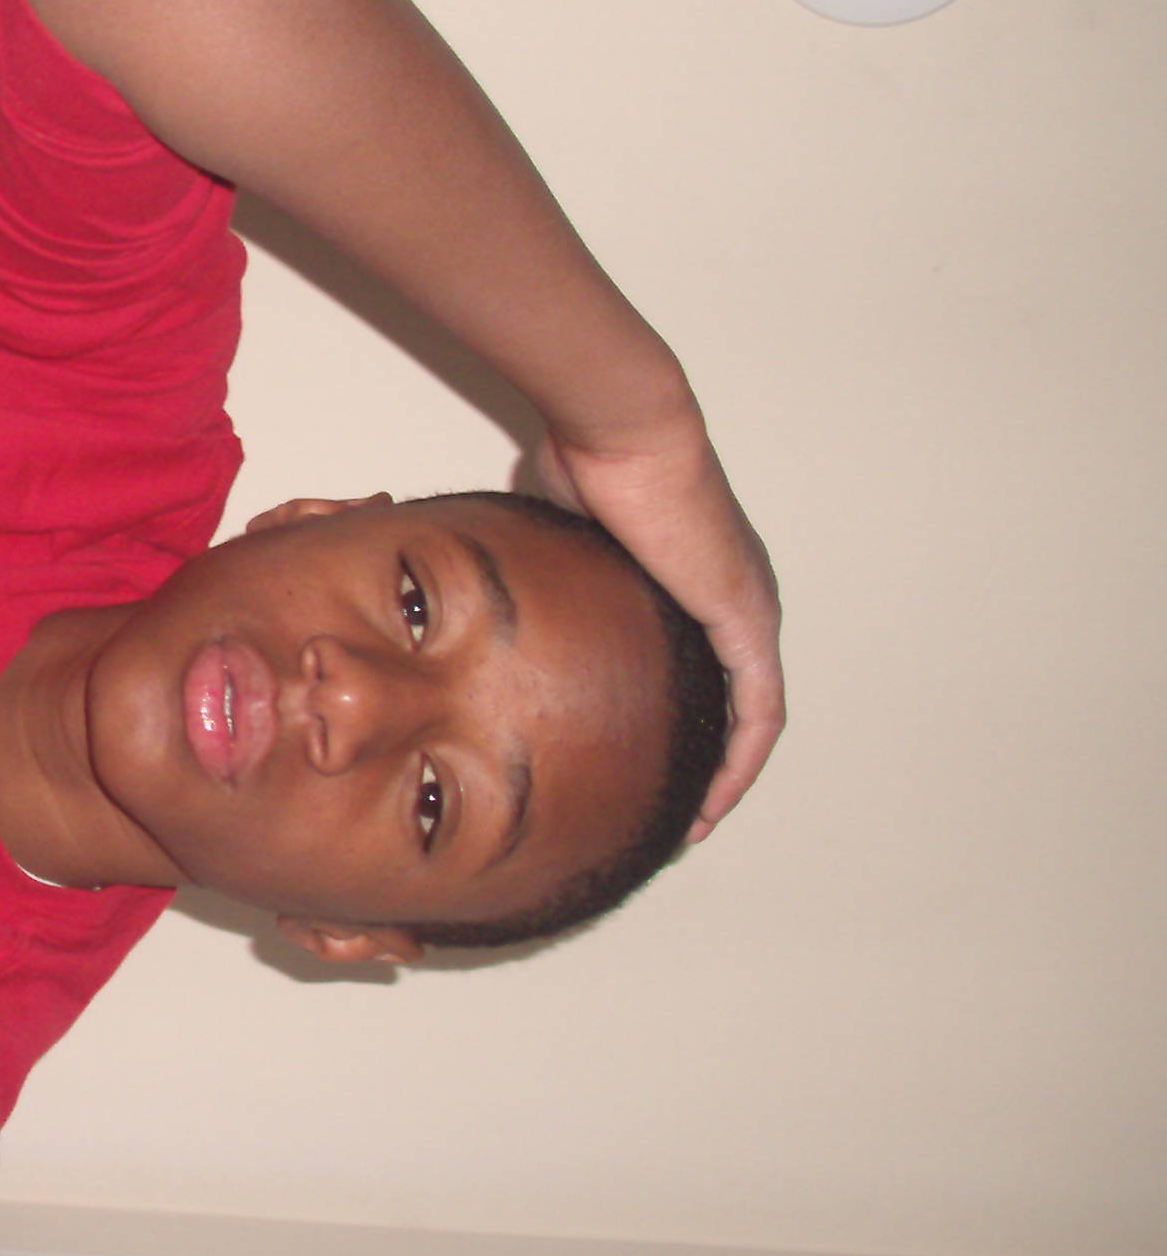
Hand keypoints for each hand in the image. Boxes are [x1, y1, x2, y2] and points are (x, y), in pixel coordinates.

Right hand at [532, 416, 782, 837]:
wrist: (620, 430)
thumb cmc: (586, 461)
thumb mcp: (560, 536)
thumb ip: (551, 573)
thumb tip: (497, 593)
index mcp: (693, 581)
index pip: (701, 670)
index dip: (676, 722)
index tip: (640, 764)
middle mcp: (737, 599)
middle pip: (733, 702)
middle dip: (704, 763)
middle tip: (668, 814)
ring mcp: (750, 610)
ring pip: (751, 717)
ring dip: (726, 776)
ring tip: (691, 825)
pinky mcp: (747, 622)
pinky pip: (759, 712)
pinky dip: (742, 764)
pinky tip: (713, 805)